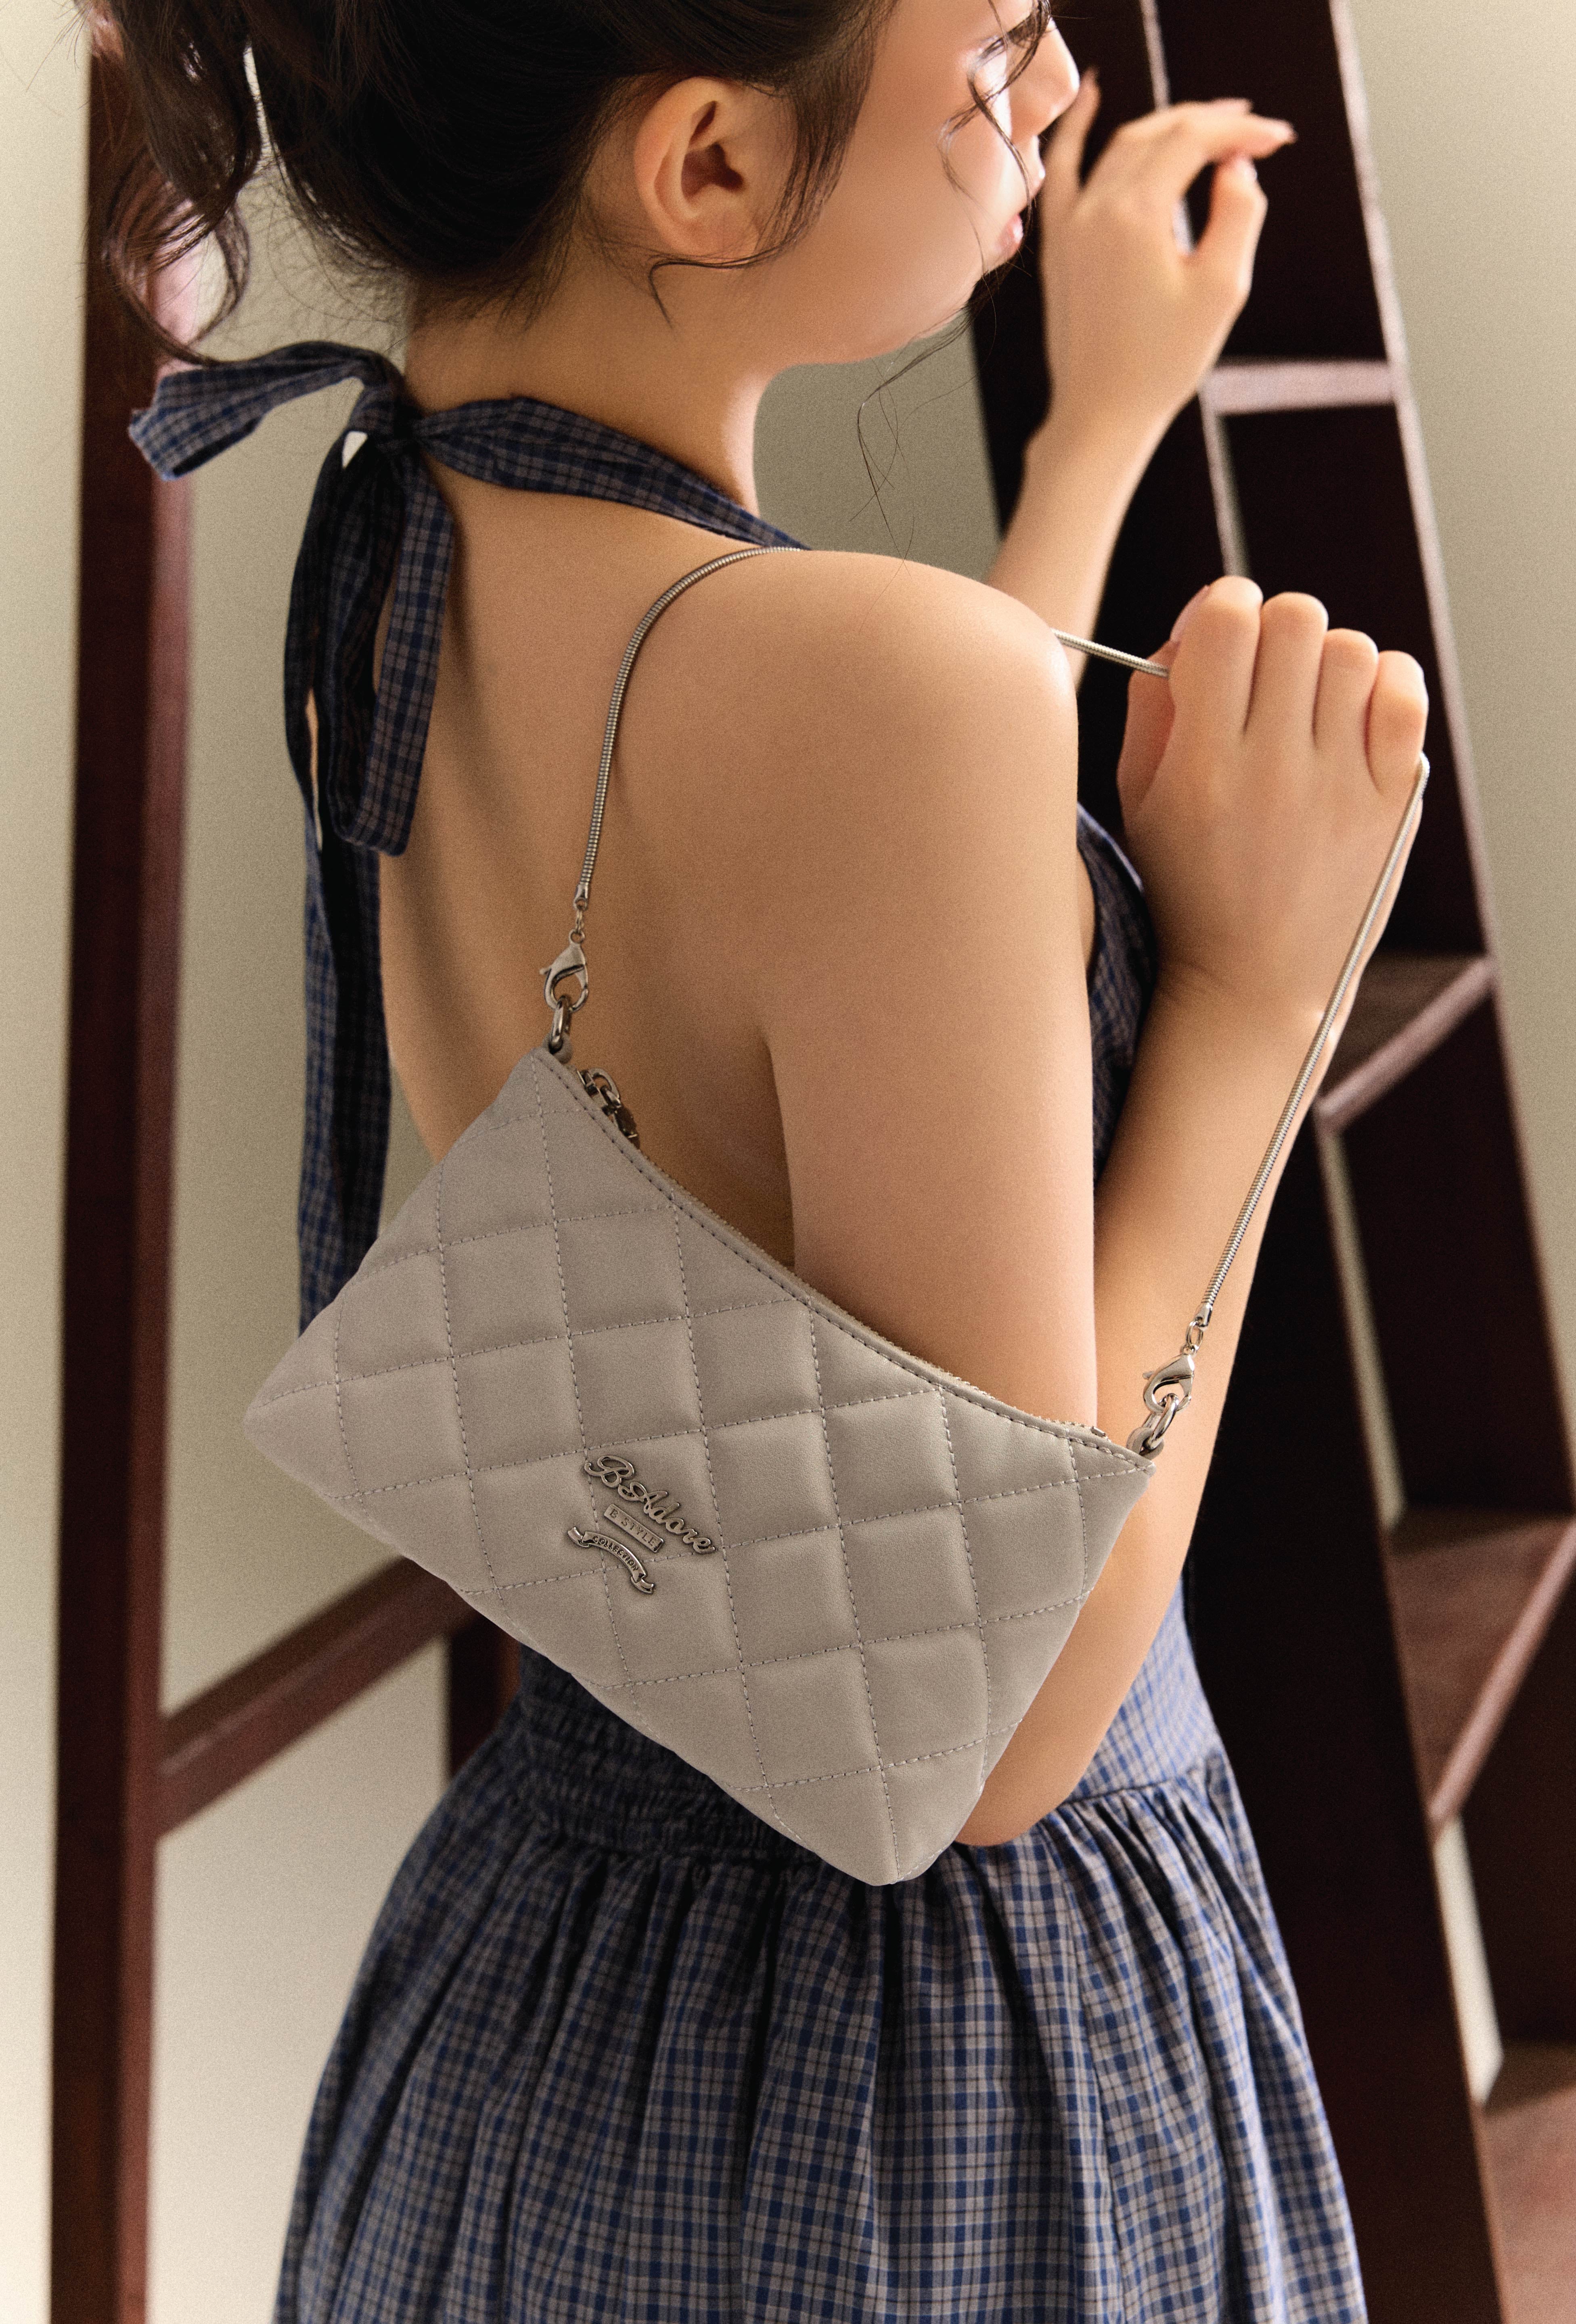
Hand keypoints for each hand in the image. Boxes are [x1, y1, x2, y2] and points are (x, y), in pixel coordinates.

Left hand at [1036, 81, 1293, 452]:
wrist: (1101, 414)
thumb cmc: (1163, 363)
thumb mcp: (1221, 289)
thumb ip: (1238, 214)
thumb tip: (1236, 166)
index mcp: (1136, 215)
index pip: (1193, 140)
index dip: (1240, 129)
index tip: (1278, 139)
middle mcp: (1094, 208)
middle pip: (1158, 134)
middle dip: (1210, 122)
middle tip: (1253, 127)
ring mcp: (1069, 225)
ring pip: (1119, 146)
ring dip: (1167, 127)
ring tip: (1209, 125)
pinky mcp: (1058, 245)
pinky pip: (1064, 169)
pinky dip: (1079, 129)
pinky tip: (1094, 95)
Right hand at [1116, 578, 1428, 1027]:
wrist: (1252, 984)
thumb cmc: (1186, 887)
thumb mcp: (1138, 803)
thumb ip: (1151, 706)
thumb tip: (1192, 625)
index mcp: (1202, 768)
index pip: (1227, 620)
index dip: (1223, 607)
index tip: (1221, 642)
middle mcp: (1274, 773)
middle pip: (1295, 619)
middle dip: (1274, 628)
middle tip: (1265, 673)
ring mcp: (1340, 788)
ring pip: (1351, 651)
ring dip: (1326, 660)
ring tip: (1309, 702)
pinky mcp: (1388, 804)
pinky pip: (1404, 696)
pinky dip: (1384, 683)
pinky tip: (1356, 711)